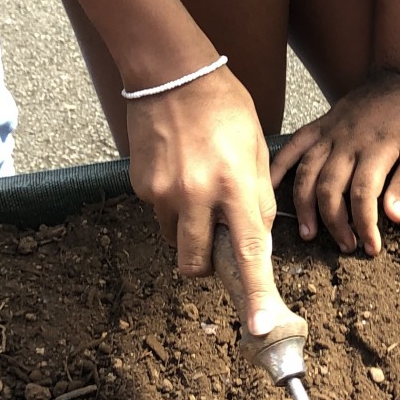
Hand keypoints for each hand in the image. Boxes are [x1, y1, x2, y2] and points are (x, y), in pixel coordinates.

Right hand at [125, 66, 279, 334]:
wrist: (170, 73)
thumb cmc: (225, 106)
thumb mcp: (257, 149)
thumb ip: (257, 198)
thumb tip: (256, 240)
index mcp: (235, 184)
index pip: (248, 252)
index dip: (254, 294)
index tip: (259, 327)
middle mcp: (196, 195)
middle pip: (197, 264)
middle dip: (208, 266)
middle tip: (218, 239)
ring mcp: (163, 193)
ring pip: (177, 241)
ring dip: (191, 231)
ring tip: (199, 187)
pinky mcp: (140, 186)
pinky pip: (160, 215)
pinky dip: (173, 206)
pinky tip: (180, 171)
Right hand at [269, 70, 399, 257]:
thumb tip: (395, 217)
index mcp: (377, 148)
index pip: (363, 195)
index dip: (365, 225)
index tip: (371, 247)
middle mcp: (347, 141)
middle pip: (329, 189)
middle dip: (335, 224)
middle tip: (346, 245)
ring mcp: (330, 132)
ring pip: (307, 173)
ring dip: (304, 206)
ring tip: (310, 233)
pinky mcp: (320, 125)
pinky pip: (293, 147)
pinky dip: (278, 167)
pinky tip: (271, 189)